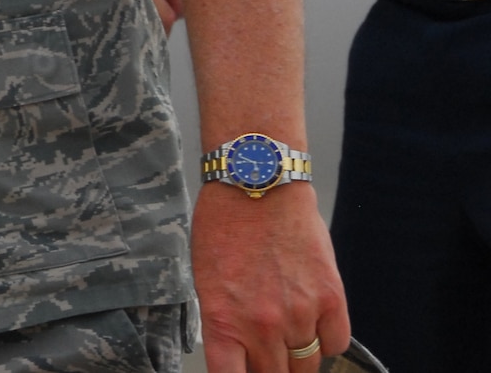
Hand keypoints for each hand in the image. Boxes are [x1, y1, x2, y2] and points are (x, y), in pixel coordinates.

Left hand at [192, 182, 348, 370]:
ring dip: (297, 359)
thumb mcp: (206, 278)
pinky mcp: (331, 300)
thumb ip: (224, 321)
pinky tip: (313, 326)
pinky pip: (335, 344)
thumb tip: (237, 352)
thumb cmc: (223, 226)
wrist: (258, 187)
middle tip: (266, 357)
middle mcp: (262, 326)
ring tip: (288, 340)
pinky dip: (325, 341)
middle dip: (268, 370)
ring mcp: (300, 316)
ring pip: (306, 367)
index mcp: (223, 322)